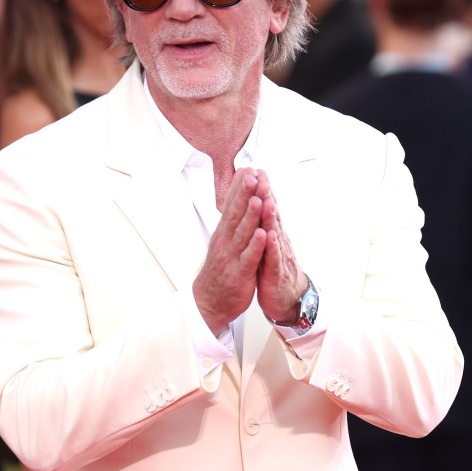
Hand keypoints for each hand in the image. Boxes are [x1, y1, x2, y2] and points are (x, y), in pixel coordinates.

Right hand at [193, 168, 267, 335]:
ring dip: (250, 216)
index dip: (239, 187)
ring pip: (242, 233)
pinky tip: (262, 235)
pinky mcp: (239, 274)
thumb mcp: (224, 241)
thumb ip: (232, 221)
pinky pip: (248, 258)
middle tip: (251, 175)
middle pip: (236, 214)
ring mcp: (232, 257)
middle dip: (244, 194)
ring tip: (257, 199)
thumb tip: (237, 199)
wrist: (209, 302)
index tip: (247, 168)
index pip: (231, 205)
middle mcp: (226, 242)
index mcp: (224, 233)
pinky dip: (255, 246)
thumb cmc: (220, 271)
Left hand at [254, 169, 307, 322]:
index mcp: (271, 232)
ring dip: (270, 217)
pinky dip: (272, 247)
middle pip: (272, 214)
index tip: (255, 170)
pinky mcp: (277, 273)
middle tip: (262, 177)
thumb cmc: (274, 269)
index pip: (266, 207)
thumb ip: (263, 222)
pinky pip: (275, 258)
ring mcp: (278, 255)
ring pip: (274, 233)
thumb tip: (258, 200)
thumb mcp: (266, 242)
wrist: (286, 297)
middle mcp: (277, 240)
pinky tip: (270, 236)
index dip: (261, 189)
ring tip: (266, 201)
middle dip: (266, 196)